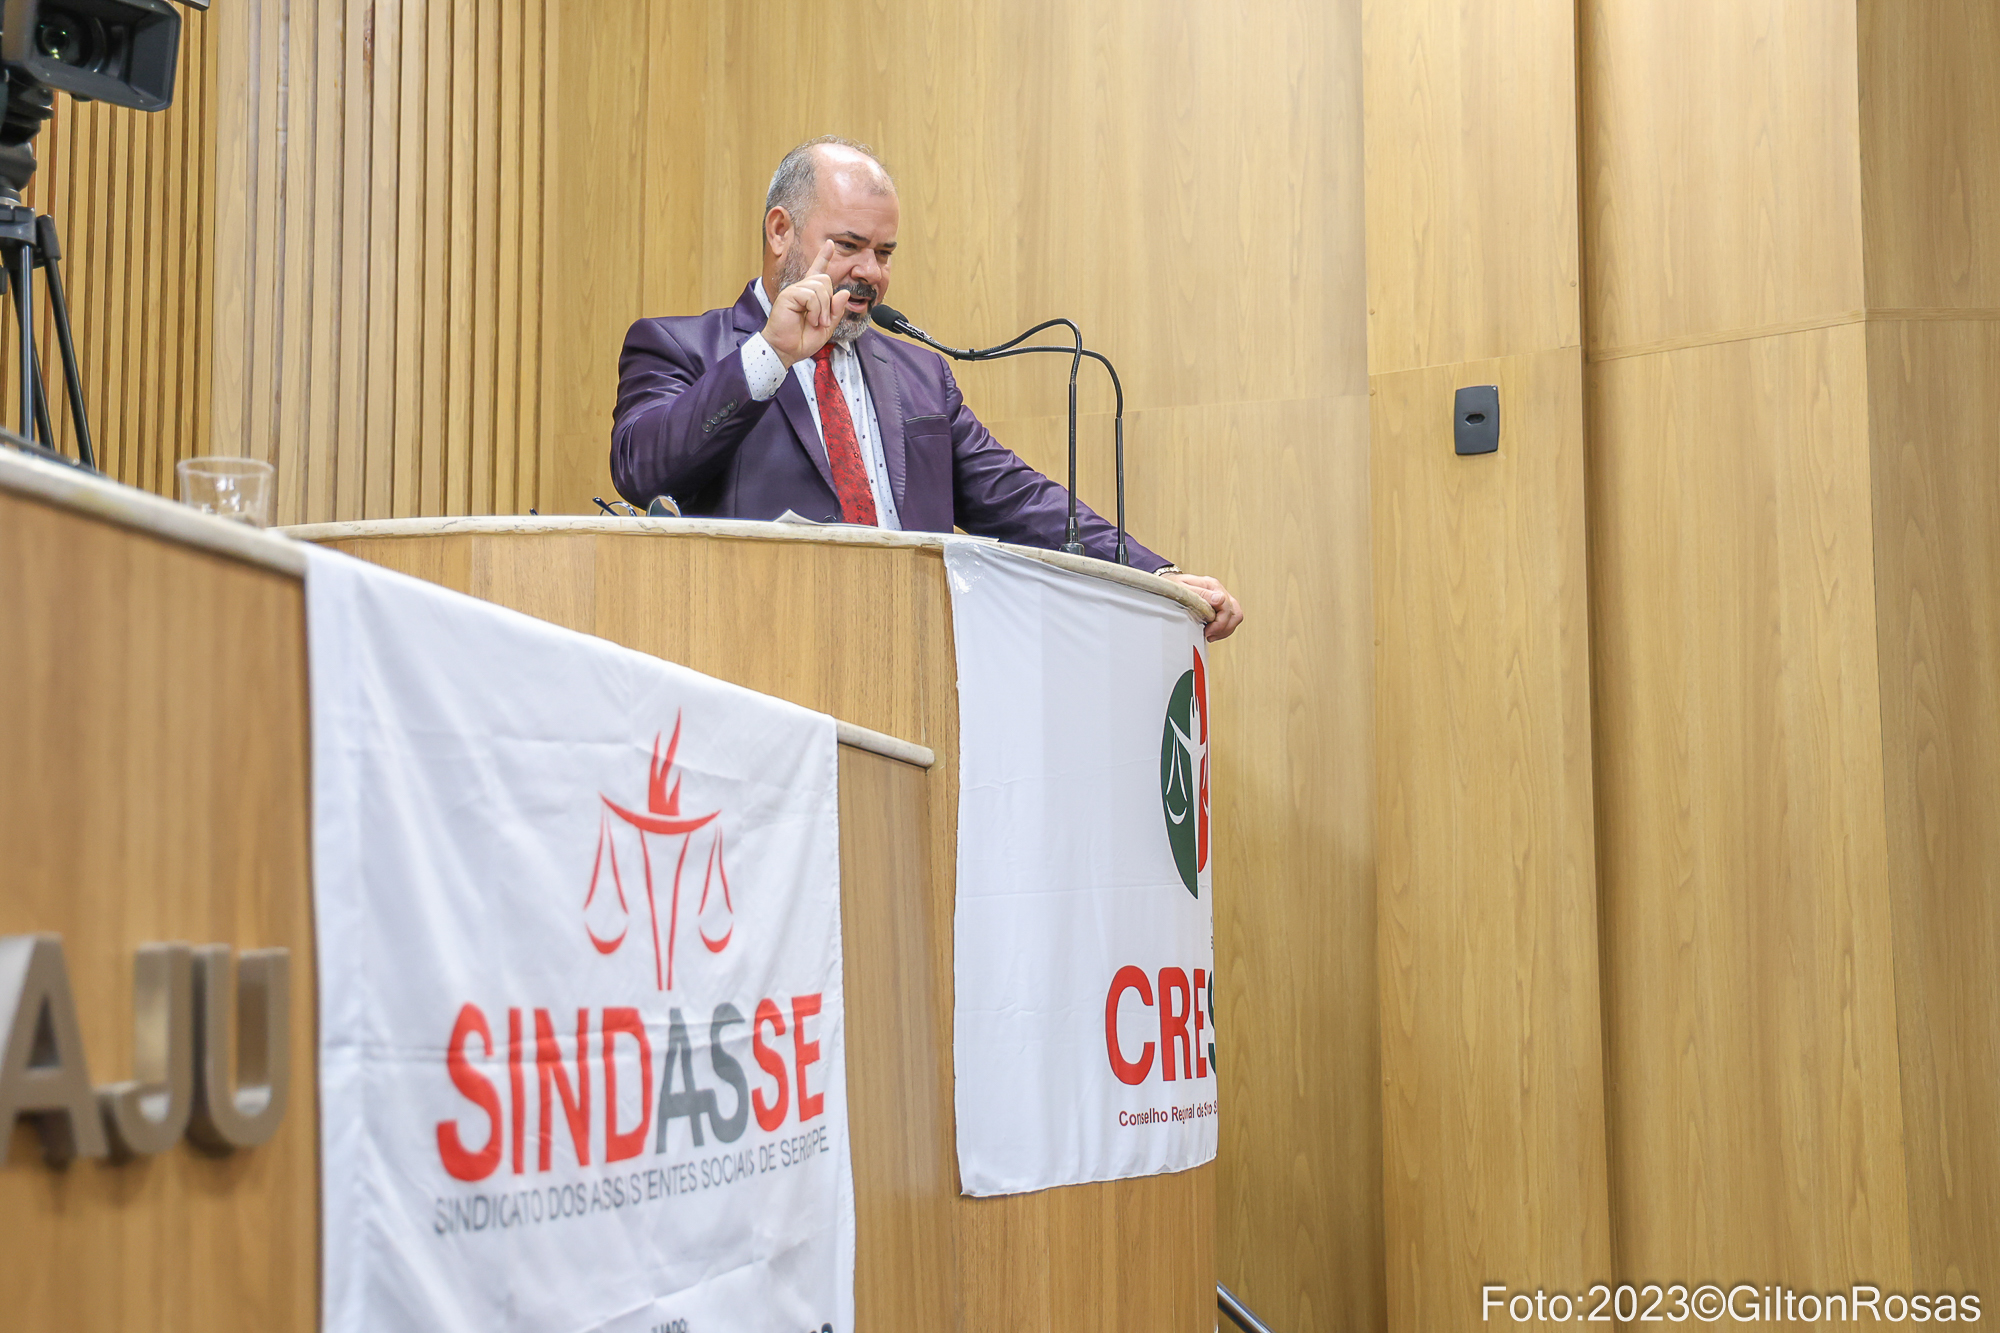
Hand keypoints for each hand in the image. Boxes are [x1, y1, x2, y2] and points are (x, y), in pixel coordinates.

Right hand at [762, 240, 850, 367]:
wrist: (786, 351)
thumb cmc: (802, 340)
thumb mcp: (827, 326)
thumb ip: (836, 310)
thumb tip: (843, 292)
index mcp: (810, 295)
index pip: (818, 271)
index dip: (824, 257)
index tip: (831, 244)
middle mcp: (801, 289)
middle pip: (825, 279)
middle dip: (829, 302)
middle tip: (823, 321)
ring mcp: (794, 291)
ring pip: (820, 287)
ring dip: (823, 309)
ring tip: (816, 322)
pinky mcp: (788, 295)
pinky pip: (811, 295)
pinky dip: (816, 310)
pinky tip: (809, 320)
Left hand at [1162, 573, 1242, 640]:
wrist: (1171, 583)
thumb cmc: (1175, 586)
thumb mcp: (1183, 589)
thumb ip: (1202, 594)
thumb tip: (1219, 599)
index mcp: (1212, 586)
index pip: (1227, 607)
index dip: (1219, 623)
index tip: (1207, 630)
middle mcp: (1220, 591)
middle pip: (1235, 613)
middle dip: (1224, 628)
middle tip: (1209, 635)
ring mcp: (1221, 598)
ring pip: (1235, 618)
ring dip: (1224, 630)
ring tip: (1209, 635)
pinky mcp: (1220, 606)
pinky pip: (1229, 620)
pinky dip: (1222, 629)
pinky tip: (1211, 632)